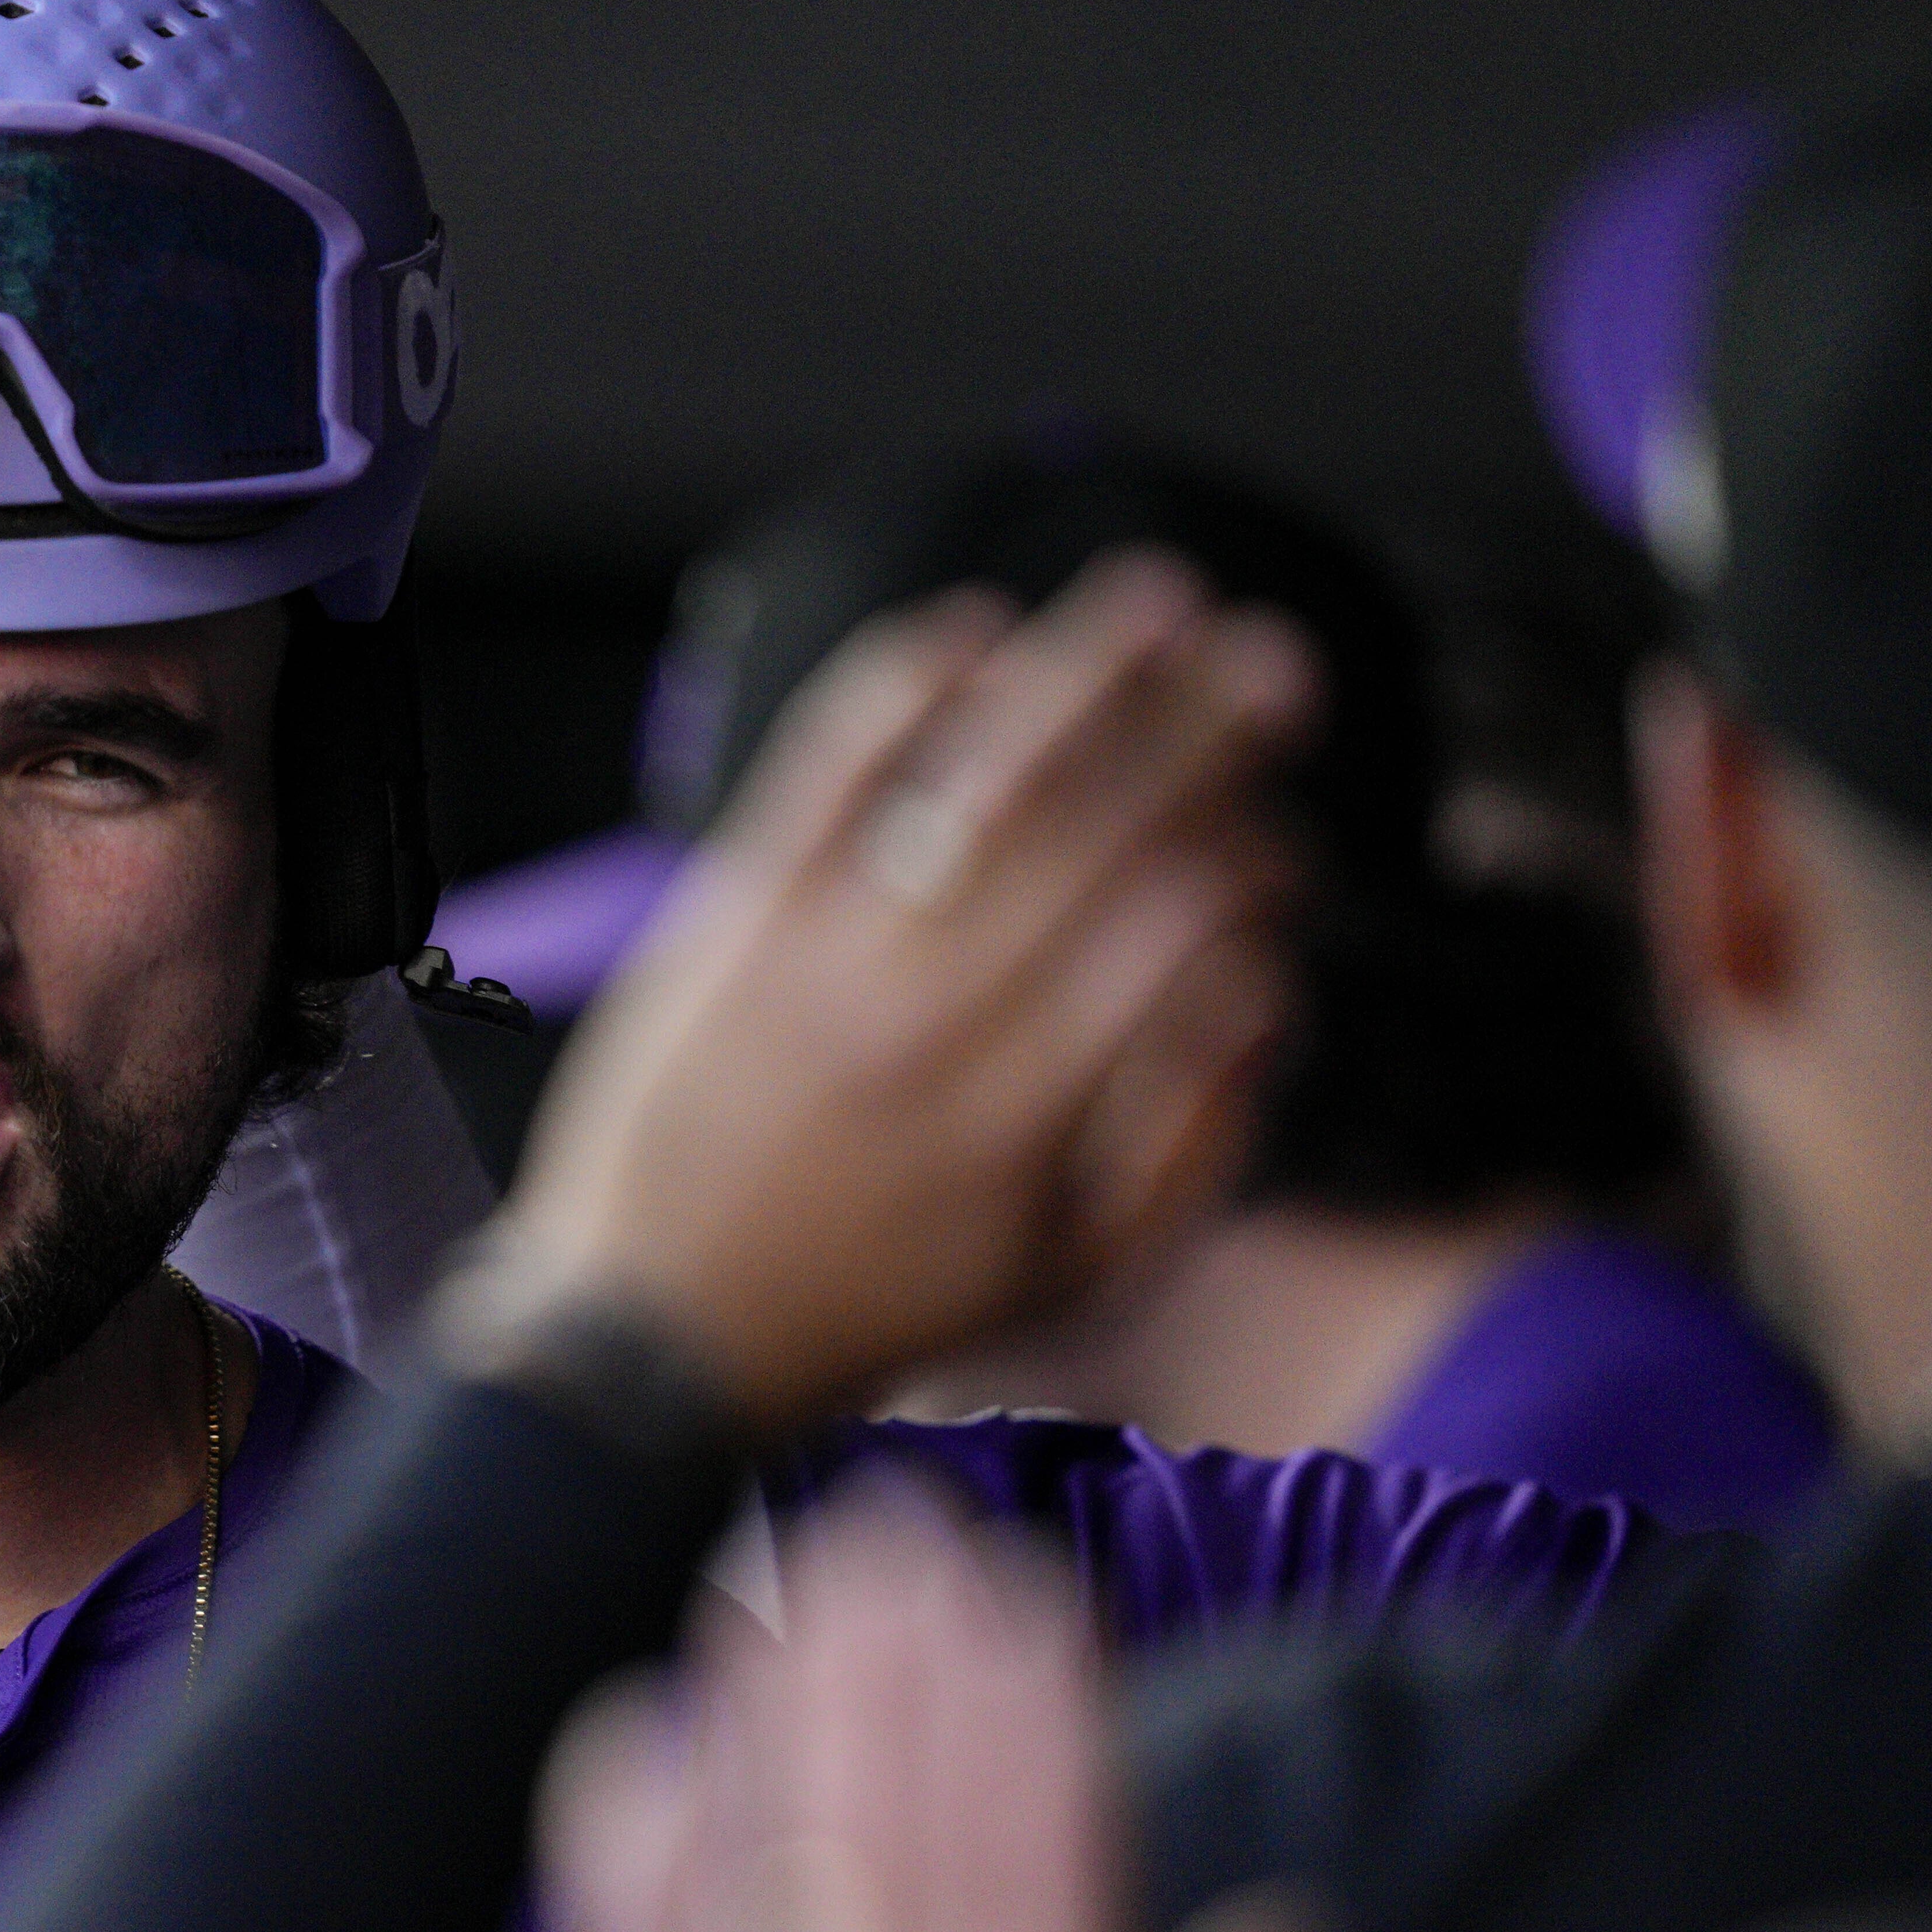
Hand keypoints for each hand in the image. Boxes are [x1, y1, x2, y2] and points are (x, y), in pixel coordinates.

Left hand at [463, 552, 1312, 1432]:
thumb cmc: (867, 1306)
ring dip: (1081, 676)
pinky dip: (901, 690)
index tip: (1284, 845)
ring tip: (1160, 601)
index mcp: (1029, 1111)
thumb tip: (1270, 1004)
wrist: (648, 1329)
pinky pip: (827, 774)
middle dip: (1205, 733)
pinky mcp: (735, 914)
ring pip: (981, 780)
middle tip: (1276, 666)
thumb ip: (1186, 1147)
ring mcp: (830, 955)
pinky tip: (970, 629)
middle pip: (1101, 833)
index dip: (1252, 867)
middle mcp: (936, 1021)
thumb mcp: (1060, 1274)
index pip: (1177, 936)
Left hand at [544, 1498, 1315, 1931]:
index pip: (1038, 1823)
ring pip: (773, 1835)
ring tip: (775, 1576)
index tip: (1023, 1583)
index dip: (1031, 1690)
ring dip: (775, 1693)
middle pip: (899, 1795)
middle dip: (898, 1645)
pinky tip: (632, 1734)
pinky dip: (631, 1831)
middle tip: (891, 1520)